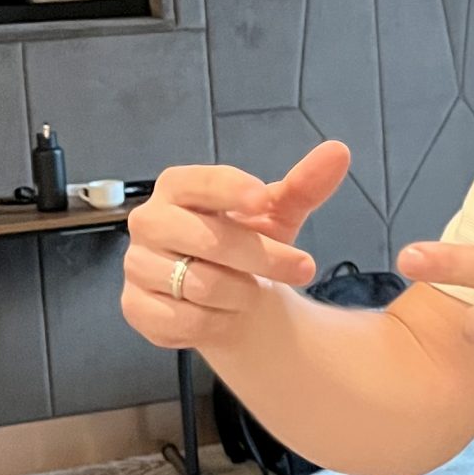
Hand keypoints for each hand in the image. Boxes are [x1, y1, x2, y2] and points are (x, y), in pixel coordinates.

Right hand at [121, 140, 348, 349]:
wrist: (226, 296)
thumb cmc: (247, 243)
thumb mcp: (277, 214)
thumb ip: (304, 185)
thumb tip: (338, 152)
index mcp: (178, 187)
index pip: (200, 182)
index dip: (230, 189)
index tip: (261, 198)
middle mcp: (151, 221)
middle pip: (209, 240)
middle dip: (265, 258)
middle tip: (304, 268)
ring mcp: (137, 265)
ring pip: (201, 285)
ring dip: (243, 294)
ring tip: (253, 291)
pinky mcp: (135, 307)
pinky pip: (182, 320)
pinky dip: (216, 322)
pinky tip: (226, 315)